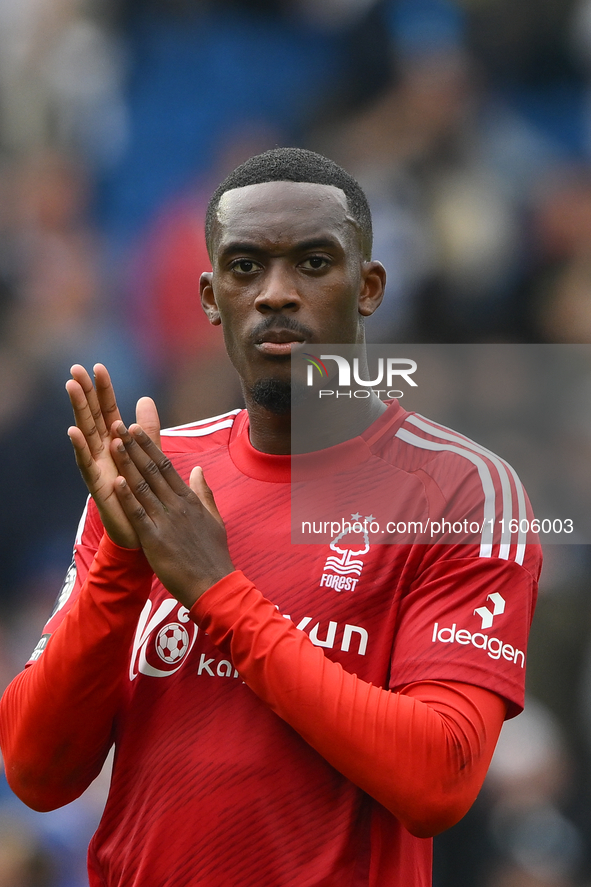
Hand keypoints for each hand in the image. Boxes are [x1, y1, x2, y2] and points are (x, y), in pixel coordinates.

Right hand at [66, 364, 160, 548]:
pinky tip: (73, 431)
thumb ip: (147, 429)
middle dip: (83, 393)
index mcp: (116, 443)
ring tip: (70, 388)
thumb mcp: (148, 456)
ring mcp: (97, 467)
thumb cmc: (142, 491)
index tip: (97, 366)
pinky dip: (80, 447)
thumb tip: (145, 398)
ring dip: (78, 410)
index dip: (103, 390)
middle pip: (92, 416)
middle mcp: (103, 451)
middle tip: (74, 368)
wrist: (142, 529)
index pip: (108, 410)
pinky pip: (86, 464)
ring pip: (86, 434)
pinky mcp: (97, 485)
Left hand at [110, 421, 233, 606]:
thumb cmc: (212, 553)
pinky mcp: (155, 539)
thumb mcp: (213, 518)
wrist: (213, 583)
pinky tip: (116, 481)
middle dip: (133, 447)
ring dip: (127, 464)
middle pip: (152, 469)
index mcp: (189, 499)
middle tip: (118, 426)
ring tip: (113, 443)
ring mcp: (166, 520)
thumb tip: (197, 470)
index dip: (148, 446)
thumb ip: (204, 492)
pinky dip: (127, 496)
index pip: (166, 466)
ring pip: (143, 486)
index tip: (136, 429)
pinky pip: (139, 513)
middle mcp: (177, 505)